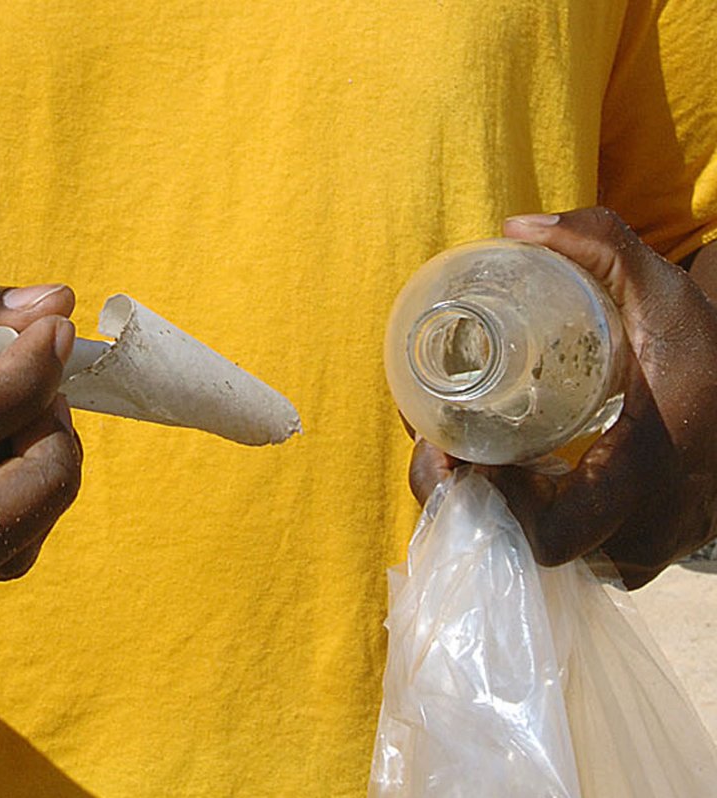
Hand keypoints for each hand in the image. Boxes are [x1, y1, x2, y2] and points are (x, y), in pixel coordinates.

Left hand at [410, 208, 716, 587]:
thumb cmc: (706, 351)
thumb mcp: (663, 292)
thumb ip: (601, 243)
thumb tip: (517, 227)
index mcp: (645, 472)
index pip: (555, 533)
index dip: (501, 506)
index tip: (469, 455)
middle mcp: (646, 530)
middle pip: (536, 555)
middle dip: (482, 509)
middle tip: (450, 457)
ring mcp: (645, 552)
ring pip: (554, 563)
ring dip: (505, 522)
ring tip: (470, 466)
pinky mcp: (641, 555)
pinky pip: (577, 561)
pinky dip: (538, 530)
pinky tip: (512, 486)